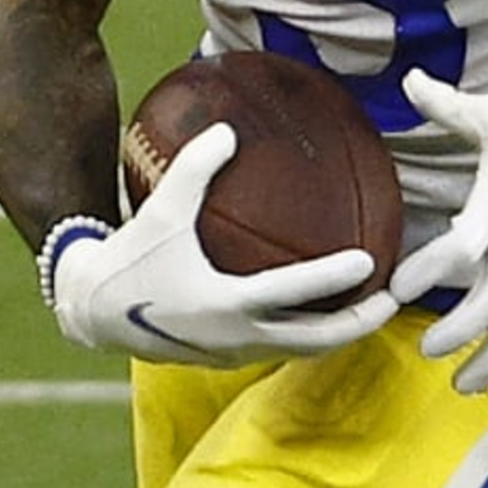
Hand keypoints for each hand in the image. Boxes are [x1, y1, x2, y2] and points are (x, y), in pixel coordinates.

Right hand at [40, 124, 393, 366]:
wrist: (93, 311)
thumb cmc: (131, 258)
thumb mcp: (160, 210)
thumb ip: (195, 169)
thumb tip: (229, 129)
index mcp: (226, 304)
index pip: (293, 293)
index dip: (334, 278)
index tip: (370, 262)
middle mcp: (236, 337)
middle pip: (314, 340)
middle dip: (359, 324)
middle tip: (393, 300)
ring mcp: (232, 353)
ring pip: (299, 350)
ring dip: (337, 335)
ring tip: (370, 310)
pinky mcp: (225, 358)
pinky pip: (278, 347)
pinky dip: (306, 334)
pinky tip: (321, 311)